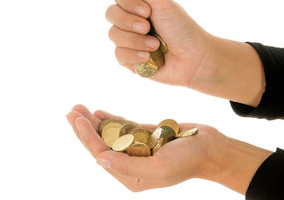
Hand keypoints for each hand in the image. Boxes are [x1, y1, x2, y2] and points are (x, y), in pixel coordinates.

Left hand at [66, 104, 271, 193]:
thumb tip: (99, 160)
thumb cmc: (188, 160)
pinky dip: (111, 120)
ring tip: (79, 108)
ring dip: (94, 122)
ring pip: (110, 134)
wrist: (211, 149)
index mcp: (131, 176)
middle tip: (72, 110)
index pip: (102, 154)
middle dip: (85, 128)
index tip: (76, 119)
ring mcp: (138, 149)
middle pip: (101, 144)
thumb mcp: (159, 167)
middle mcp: (131, 164)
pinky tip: (99, 113)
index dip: (86, 137)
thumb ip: (127, 166)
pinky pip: (124, 128)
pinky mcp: (146, 136)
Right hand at [106, 0, 265, 105]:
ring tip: (155, 46)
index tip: (148, 11)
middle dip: (129, 22)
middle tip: (148, 27)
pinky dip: (134, 55)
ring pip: (113, 35)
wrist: (194, 59)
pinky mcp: (130, 60)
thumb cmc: (182, 29)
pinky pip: (118, 55)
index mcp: (140, 5)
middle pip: (111, 14)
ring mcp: (130, 41)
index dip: (129, 4)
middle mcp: (132, 21)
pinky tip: (148, 57)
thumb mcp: (160, 3)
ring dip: (135, 41)